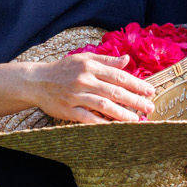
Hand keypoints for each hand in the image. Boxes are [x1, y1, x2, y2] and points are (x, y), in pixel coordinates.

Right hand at [18, 53, 156, 122]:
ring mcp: (76, 96)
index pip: (118, 76)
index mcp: (90, 66)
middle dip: (135, 101)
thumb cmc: (63, 69)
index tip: (150, 91)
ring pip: (104, 105)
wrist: (36, 81)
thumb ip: (106, 60)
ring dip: (122, 114)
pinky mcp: (68, 110)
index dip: (136, 84)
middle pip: (115, 91)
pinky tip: (115, 127)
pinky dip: (102, 123)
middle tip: (149, 108)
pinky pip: (88, 118)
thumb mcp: (84, 59)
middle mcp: (84, 80)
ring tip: (136, 120)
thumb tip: (127, 60)